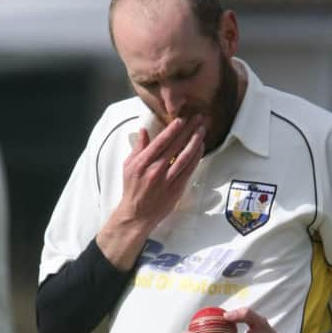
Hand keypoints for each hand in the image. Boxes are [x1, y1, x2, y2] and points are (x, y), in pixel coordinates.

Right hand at [97, 115, 204, 269]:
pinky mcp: (176, 189)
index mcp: (142, 163)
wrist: (136, 214)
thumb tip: (144, 130)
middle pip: (175, 146)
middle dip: (188, 130)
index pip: (160, 142)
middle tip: (198, 118)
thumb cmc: (132, 188)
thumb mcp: (128, 165)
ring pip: (185, 157)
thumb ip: (138, 147)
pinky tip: (200, 148)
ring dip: (195, 142)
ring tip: (203, 130)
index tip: (182, 119)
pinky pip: (189, 170)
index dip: (172, 130)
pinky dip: (195, 158)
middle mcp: (155, 170)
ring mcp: (167, 180)